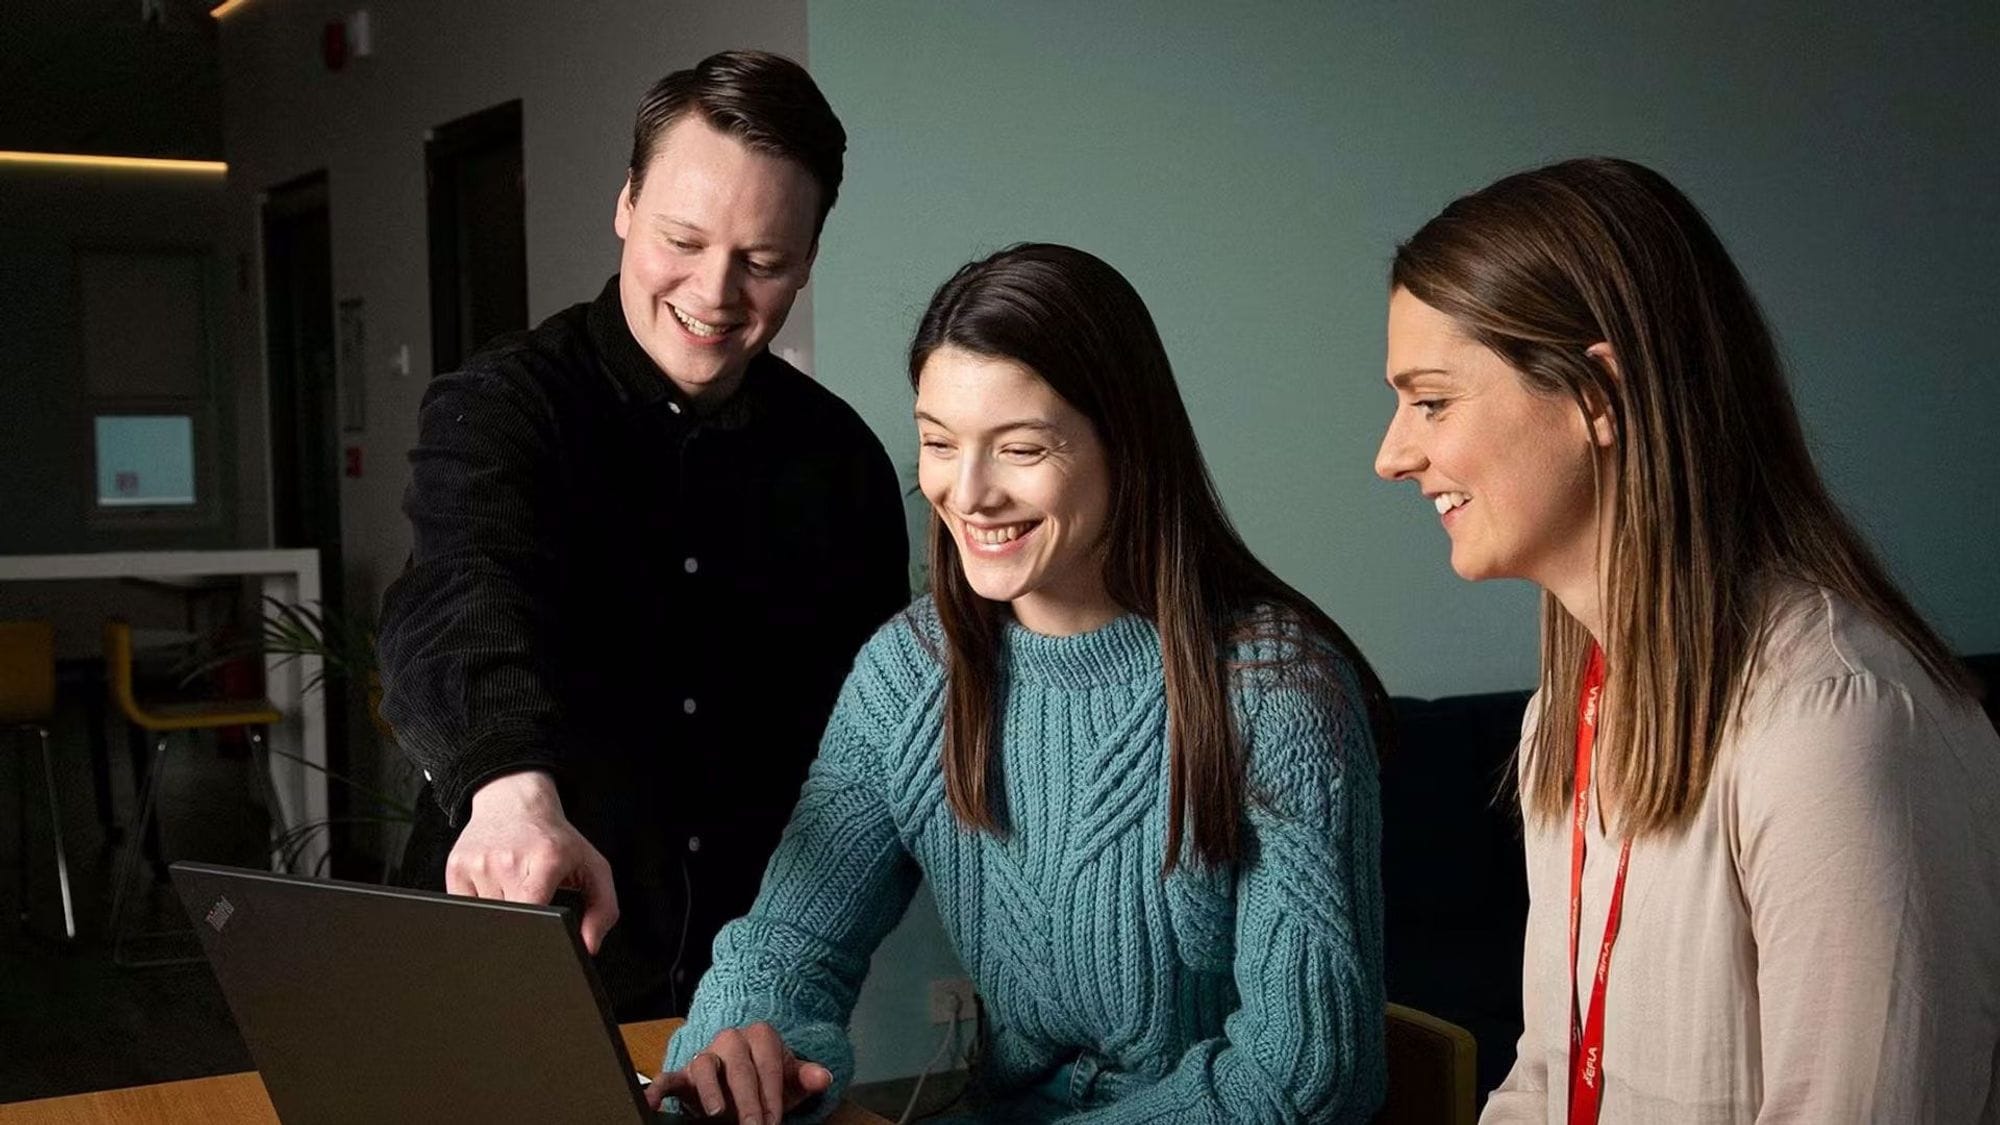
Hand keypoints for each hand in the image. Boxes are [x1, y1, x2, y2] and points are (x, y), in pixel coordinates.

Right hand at [446, 770, 618, 951]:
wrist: (515, 801)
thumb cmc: (556, 840)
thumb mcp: (594, 868)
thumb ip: (603, 910)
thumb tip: (588, 947)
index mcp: (545, 859)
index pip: (534, 911)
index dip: (537, 933)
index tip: (543, 939)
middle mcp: (508, 860)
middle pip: (509, 921)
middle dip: (521, 925)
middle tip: (533, 904)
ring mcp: (477, 863)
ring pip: (486, 918)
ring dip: (501, 914)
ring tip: (513, 888)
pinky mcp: (455, 866)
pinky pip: (465, 908)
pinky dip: (480, 907)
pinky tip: (494, 885)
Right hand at [644, 1022, 832, 1121]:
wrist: (745, 1084)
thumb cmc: (769, 1082)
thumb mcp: (790, 1081)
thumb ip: (806, 1077)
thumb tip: (824, 1077)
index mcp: (761, 1037)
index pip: (768, 1064)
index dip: (772, 1094)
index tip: (775, 1121)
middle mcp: (731, 1040)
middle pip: (739, 1068)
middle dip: (748, 1101)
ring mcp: (706, 1056)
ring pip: (705, 1066)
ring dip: (710, 1091)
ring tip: (717, 1113)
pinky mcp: (683, 1075)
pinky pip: (668, 1077)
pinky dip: (657, 1088)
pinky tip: (652, 1103)